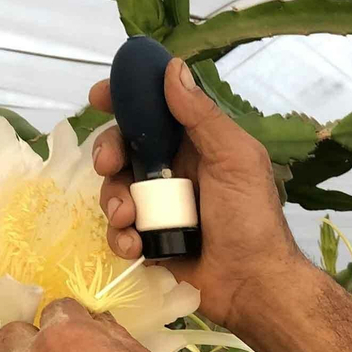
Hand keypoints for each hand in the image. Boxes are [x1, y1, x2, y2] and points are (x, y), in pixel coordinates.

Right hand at [89, 59, 305, 331]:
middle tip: (107, 165)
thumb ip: (202, 116)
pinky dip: (121, 237)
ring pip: (115, 190)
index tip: (99, 97)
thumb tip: (172, 68)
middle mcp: (174, 172)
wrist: (253, 284)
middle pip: (123, 149)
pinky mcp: (150, 242)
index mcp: (196, 146)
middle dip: (108, 153)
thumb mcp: (234, 159)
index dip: (124, 101)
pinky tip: (135, 247)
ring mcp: (159, 208)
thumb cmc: (251, 219)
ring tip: (129, 218)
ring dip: (113, 201)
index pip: (153, 112)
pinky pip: (120, 231)